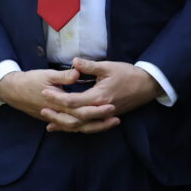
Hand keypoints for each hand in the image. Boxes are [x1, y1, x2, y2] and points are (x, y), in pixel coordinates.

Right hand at [0, 67, 118, 133]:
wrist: (12, 90)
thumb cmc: (30, 81)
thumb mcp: (47, 74)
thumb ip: (64, 75)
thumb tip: (78, 71)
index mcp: (58, 102)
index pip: (81, 110)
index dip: (97, 109)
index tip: (111, 105)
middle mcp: (57, 114)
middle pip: (82, 123)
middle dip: (99, 122)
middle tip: (115, 117)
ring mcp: (54, 118)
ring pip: (76, 128)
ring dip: (93, 127)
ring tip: (108, 123)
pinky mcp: (53, 119)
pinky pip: (69, 128)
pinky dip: (81, 128)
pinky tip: (91, 127)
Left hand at [38, 58, 160, 132]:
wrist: (149, 85)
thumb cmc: (128, 74)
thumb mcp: (108, 67)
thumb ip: (89, 66)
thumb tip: (74, 62)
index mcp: (99, 97)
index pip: (73, 101)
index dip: (57, 97)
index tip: (44, 92)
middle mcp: (101, 109)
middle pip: (75, 118)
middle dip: (57, 115)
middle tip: (41, 110)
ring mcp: (105, 115)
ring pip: (82, 126)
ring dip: (65, 125)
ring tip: (49, 124)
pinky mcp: (107, 116)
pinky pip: (90, 125)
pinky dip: (77, 127)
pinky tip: (66, 128)